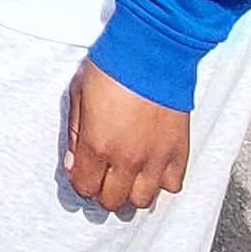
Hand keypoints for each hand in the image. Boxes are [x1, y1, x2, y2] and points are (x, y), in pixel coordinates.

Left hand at [62, 61, 192, 213]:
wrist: (154, 50)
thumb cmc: (113, 66)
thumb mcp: (78, 94)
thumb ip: (74, 133)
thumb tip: (72, 162)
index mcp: (97, 145)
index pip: (85, 187)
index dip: (81, 182)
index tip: (83, 172)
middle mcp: (126, 159)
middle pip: (112, 201)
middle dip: (103, 191)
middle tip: (104, 176)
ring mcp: (155, 159)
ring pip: (142, 201)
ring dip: (132, 192)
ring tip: (129, 176)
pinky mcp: (178, 151)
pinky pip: (172, 185)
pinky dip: (162, 181)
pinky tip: (153, 167)